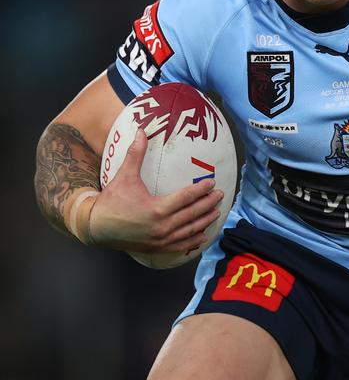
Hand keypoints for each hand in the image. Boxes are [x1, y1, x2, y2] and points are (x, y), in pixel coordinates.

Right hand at [89, 128, 222, 253]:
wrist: (96, 227)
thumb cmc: (112, 200)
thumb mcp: (124, 175)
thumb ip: (136, 154)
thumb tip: (141, 131)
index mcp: (157, 209)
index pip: (186, 197)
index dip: (200, 190)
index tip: (212, 183)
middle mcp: (162, 227)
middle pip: (192, 214)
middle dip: (208, 204)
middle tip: (221, 195)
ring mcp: (160, 240)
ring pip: (189, 230)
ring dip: (205, 221)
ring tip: (216, 212)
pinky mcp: (157, 248)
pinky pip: (180, 246)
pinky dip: (193, 240)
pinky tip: (203, 235)